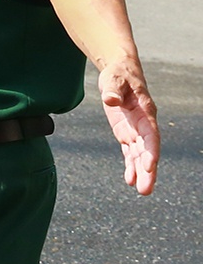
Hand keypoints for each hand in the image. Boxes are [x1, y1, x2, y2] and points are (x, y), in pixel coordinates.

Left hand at [99, 58, 158, 194]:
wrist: (120, 72)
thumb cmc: (119, 74)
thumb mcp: (114, 79)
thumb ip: (113, 90)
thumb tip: (111, 100)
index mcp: (145, 112)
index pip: (151, 135)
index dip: (151, 151)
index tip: (150, 166)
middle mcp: (144, 124)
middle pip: (148, 150)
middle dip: (148, 170)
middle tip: (146, 190)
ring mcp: (136, 130)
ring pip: (140, 155)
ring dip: (141, 172)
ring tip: (142, 190)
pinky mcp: (127, 133)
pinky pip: (130, 152)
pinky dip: (131, 165)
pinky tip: (130, 179)